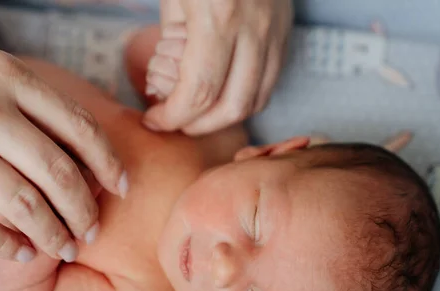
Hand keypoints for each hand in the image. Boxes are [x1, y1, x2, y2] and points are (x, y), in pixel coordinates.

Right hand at [0, 31, 126, 262]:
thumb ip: (25, 99)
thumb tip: (75, 142)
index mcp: (7, 77)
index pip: (79, 127)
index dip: (108, 163)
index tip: (121, 187)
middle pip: (58, 173)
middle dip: (85, 210)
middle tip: (92, 230)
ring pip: (24, 205)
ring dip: (53, 234)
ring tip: (65, 249)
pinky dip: (7, 245)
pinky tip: (21, 252)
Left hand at [143, 0, 292, 134]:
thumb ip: (173, 39)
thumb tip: (169, 82)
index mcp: (217, 17)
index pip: (198, 92)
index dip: (173, 117)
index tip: (154, 119)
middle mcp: (253, 29)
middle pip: (231, 107)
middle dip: (196, 125)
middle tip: (173, 122)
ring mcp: (274, 31)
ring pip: (256, 100)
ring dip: (223, 119)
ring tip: (196, 115)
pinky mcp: (285, 31)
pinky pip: (270, 82)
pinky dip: (246, 100)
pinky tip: (222, 97)